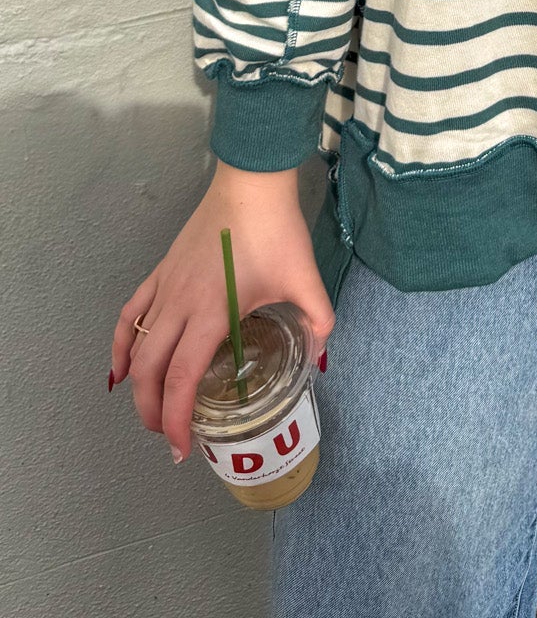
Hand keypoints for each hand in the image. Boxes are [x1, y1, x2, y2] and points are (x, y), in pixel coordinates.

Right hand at [109, 162, 336, 464]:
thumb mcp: (305, 278)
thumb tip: (322, 354)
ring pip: (135, 346)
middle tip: (170, 437)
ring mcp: (165, 286)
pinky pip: (129, 314)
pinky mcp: (160, 271)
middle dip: (153, 412)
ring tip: (152, 410)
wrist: (251, 184)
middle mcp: (179, 305)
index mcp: (211, 312)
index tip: (182, 447)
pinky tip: (120, 368)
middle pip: (150, 371)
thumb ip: (318, 320)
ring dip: (138, 385)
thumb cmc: (275, 230)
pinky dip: (120, 345)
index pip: (182, 378)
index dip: (177, 419)